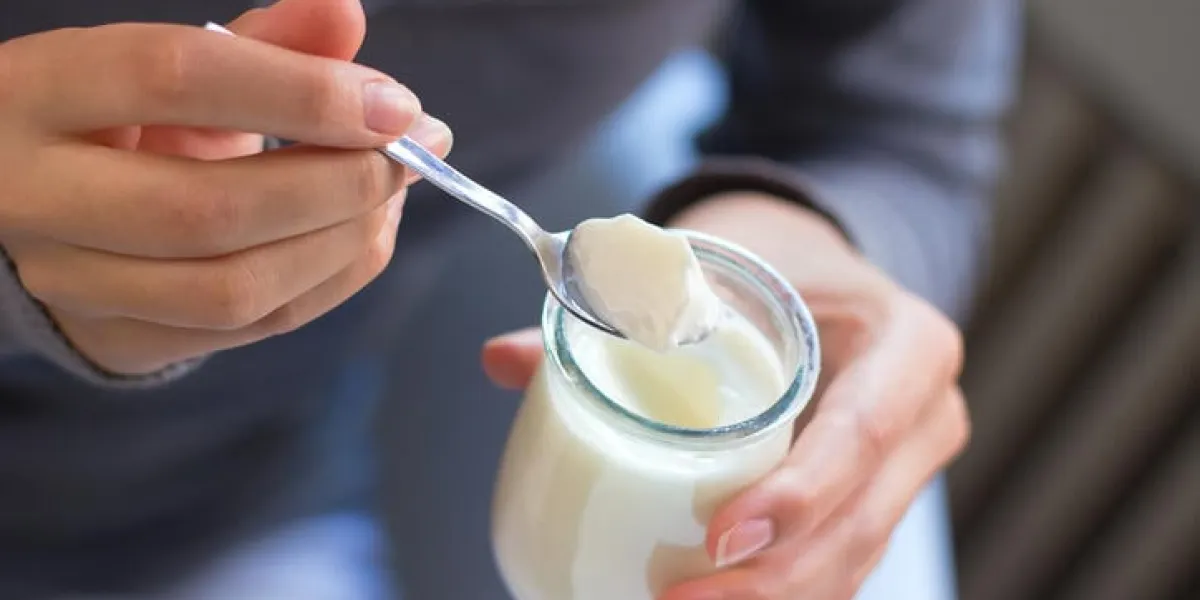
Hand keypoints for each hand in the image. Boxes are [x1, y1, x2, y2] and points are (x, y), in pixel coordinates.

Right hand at [0, 0, 451, 374]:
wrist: (45, 209)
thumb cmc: (124, 119)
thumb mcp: (179, 66)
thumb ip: (263, 42)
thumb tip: (345, 15)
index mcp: (38, 91)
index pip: (172, 79)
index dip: (299, 92)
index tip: (392, 103)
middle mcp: (35, 197)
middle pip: (209, 208)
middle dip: (338, 182)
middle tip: (410, 152)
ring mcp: (73, 284)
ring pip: (236, 288)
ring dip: (345, 240)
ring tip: (393, 191)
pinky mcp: (125, 339)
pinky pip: (256, 325)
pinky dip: (335, 277)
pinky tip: (366, 232)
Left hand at [481, 192, 967, 598]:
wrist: (819, 273)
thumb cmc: (770, 259)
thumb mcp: (712, 262)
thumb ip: (615, 306)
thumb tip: (502, 359)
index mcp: (908, 346)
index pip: (865, 432)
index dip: (799, 494)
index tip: (719, 536)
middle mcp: (925, 416)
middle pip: (863, 524)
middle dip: (773, 581)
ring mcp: (907, 472)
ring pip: (852, 562)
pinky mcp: (872, 505)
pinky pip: (835, 566)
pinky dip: (777, 594)